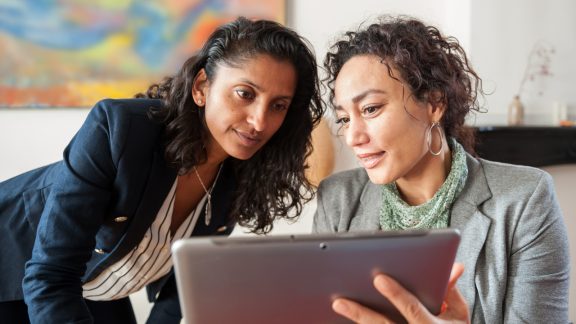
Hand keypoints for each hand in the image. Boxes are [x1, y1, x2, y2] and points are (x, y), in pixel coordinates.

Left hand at [332, 263, 469, 323]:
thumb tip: (453, 266)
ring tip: (337, 305)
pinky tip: (338, 318)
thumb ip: (451, 289)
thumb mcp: (460, 313)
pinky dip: (360, 323)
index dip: (396, 295)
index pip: (413, 310)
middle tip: (341, 301)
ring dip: (356, 319)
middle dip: (362, 314)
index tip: (379, 278)